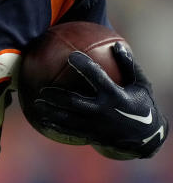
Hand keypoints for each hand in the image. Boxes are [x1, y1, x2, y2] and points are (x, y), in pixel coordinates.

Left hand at [32, 43, 167, 158]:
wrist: (147, 137)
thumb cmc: (142, 104)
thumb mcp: (140, 84)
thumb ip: (128, 65)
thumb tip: (116, 45)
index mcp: (116, 96)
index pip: (98, 78)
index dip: (85, 66)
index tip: (71, 55)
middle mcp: (104, 112)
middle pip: (75, 103)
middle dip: (57, 96)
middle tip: (42, 89)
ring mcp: (97, 126)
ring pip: (68, 120)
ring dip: (51, 112)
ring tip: (36, 104)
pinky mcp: (93, 136)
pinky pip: (71, 131)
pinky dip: (56, 126)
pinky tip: (43, 121)